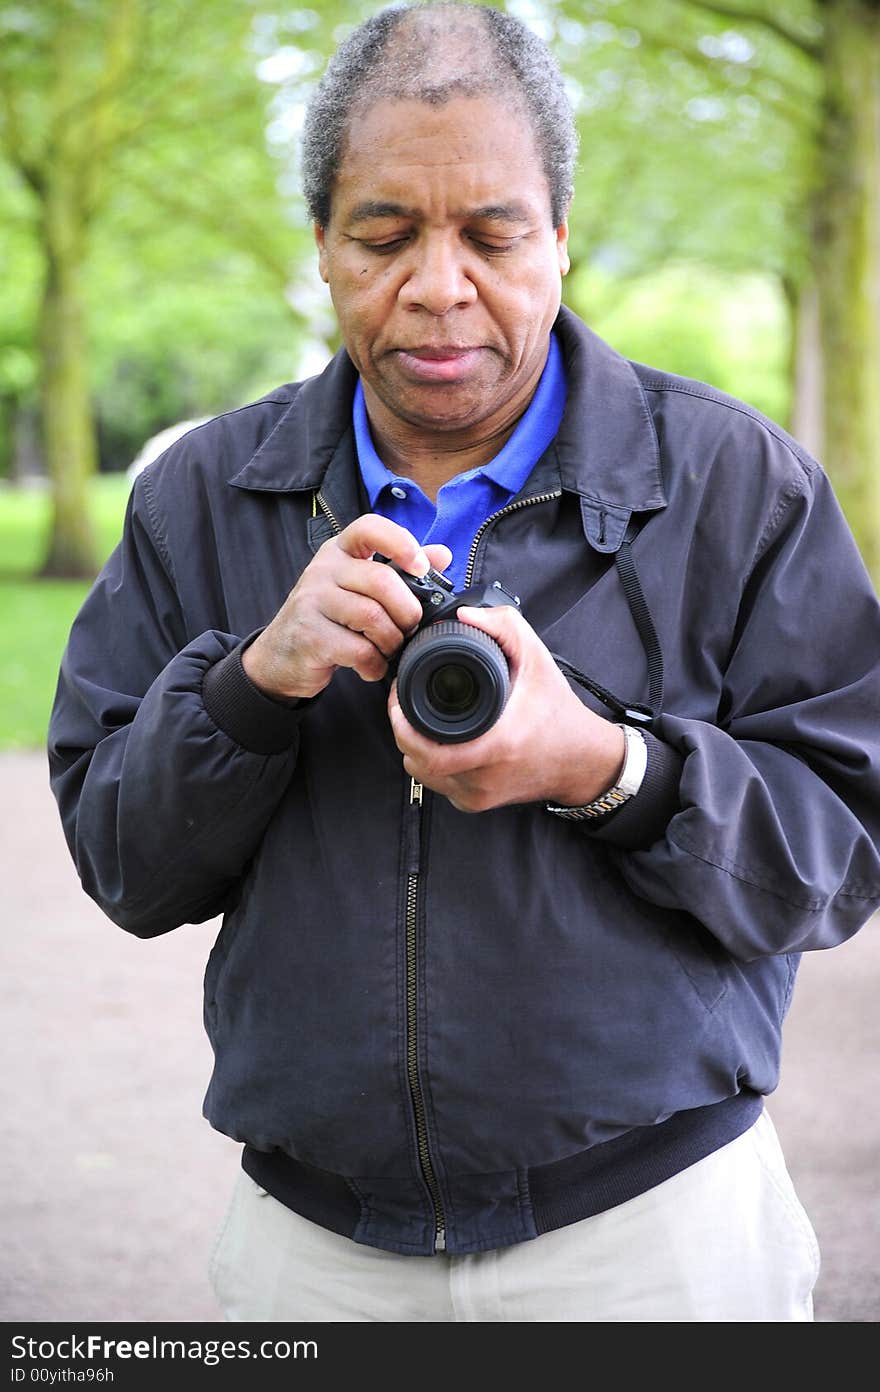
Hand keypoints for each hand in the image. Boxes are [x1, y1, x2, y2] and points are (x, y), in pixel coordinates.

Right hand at [242, 515, 452, 699]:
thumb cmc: (329, 618)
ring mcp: (312, 601)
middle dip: (407, 611)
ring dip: (391, 641)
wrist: (281, 655)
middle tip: (409, 629)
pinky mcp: (309, 635)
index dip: (401, 543)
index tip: (421, 566)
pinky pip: (358, 650)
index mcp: (339, 551)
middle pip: (381, 581)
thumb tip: (442, 553)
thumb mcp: (360, 588)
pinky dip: (374, 664)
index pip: (369, 527)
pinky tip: (370, 666)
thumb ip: (400, 570)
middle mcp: (323, 569)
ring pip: (372, 617)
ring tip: (388, 650)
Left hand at [388, 604, 625, 812]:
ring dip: (414, 748)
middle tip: (403, 704)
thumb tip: (465, 616)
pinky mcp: (476, 804)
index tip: (399, 696)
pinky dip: (431, 764)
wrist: (582, 760)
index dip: (402, 722)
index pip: (426, 748)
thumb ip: (504, 626)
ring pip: (422, 774)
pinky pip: (438, 784)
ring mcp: (478, 795)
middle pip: (416, 761)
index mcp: (496, 745)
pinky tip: (438, 742)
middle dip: (402, 730)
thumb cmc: (559, 714)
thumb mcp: (537, 659)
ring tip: (418, 720)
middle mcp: (484, 777)